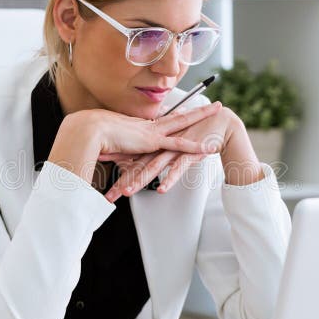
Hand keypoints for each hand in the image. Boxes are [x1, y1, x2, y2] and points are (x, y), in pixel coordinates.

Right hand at [47, 101, 222, 185]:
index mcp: (141, 127)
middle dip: (198, 109)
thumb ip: (122, 155)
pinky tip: (208, 146)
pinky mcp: (153, 142)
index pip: (164, 120)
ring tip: (218, 110)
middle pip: (180, 115)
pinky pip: (179, 144)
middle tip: (214, 103)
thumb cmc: (95, 139)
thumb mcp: (113, 148)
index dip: (178, 115)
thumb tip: (122, 161)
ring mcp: (153, 132)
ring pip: (184, 122)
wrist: (89, 132)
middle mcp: (150, 126)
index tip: (188, 111)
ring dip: (202, 116)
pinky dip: (194, 146)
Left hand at [104, 105, 244, 201]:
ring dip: (139, 180)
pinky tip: (162, 190)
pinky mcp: (190, 152)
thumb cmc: (195, 133)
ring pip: (153, 166)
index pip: (132, 158)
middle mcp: (161, 145)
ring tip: (128, 192)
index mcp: (156, 143)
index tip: (99, 174)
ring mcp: (175, 149)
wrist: (219, 122)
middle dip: (122, 181)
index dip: (115, 166)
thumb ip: (158, 153)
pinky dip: (170, 179)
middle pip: (138, 165)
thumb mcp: (172, 144)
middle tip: (109, 195)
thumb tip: (146, 163)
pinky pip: (178, 168)